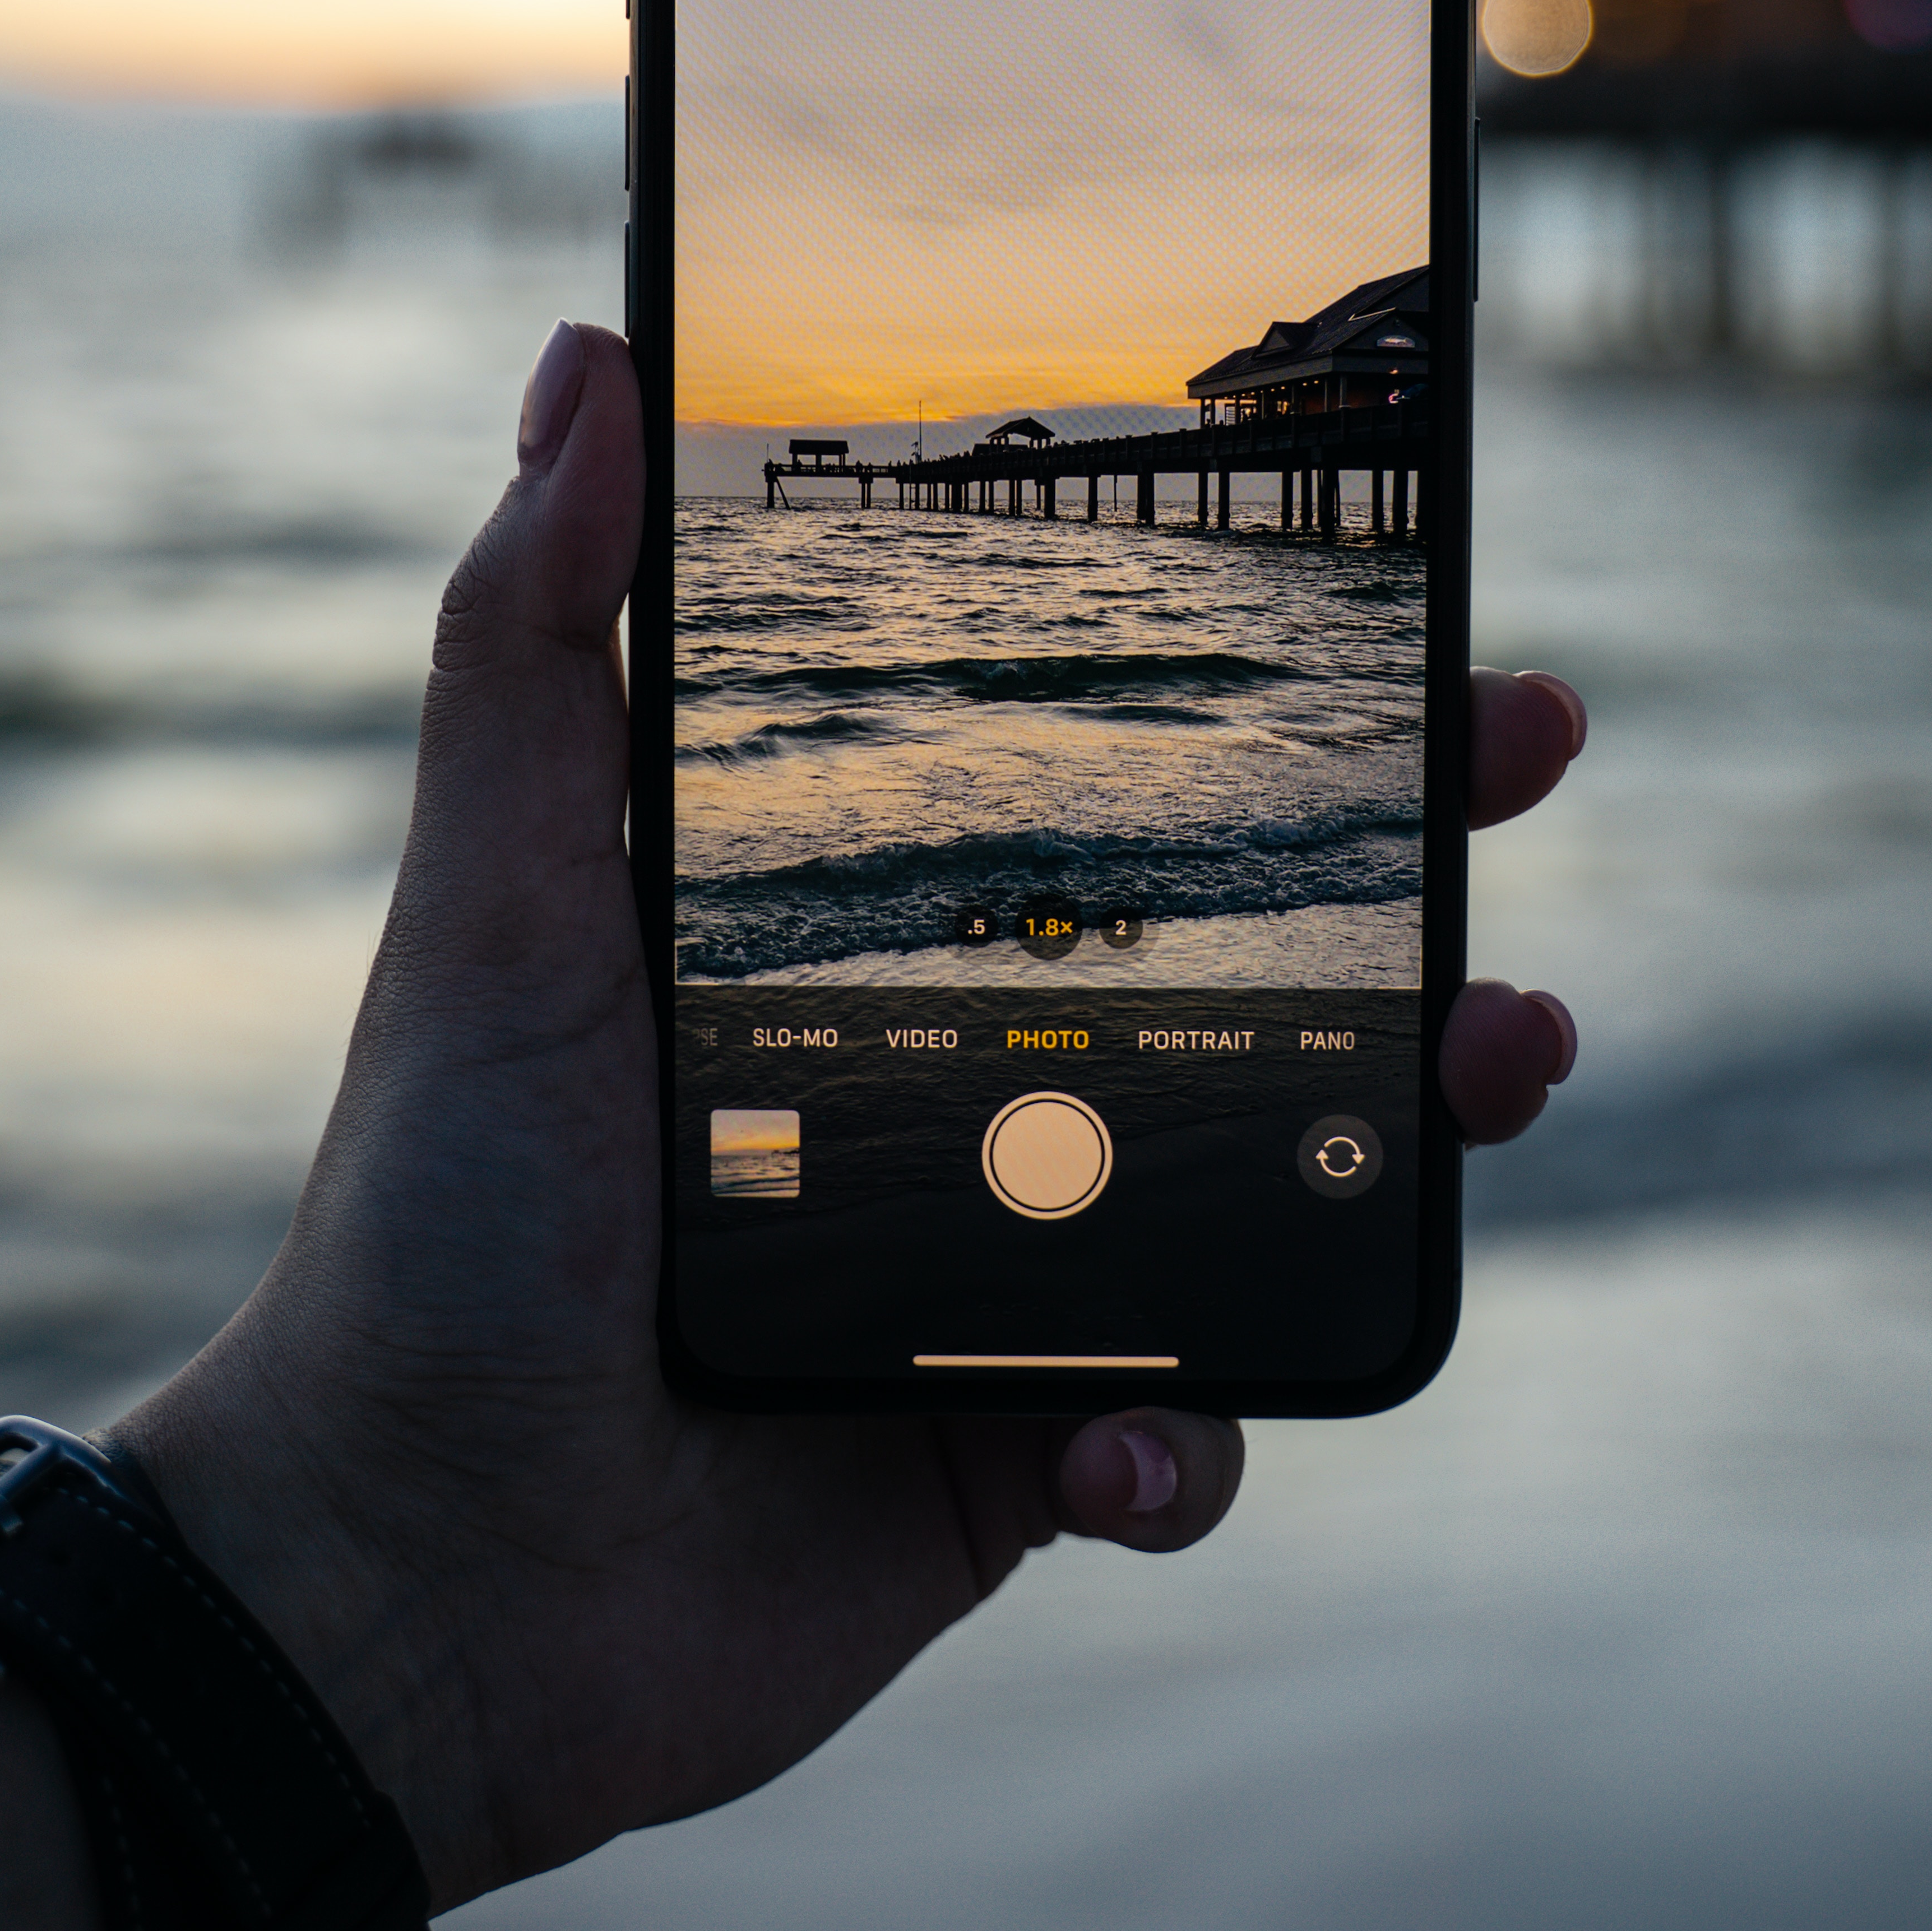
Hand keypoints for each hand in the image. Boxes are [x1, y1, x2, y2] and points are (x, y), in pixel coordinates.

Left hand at [122, 325, 1583, 1913]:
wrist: (406, 1572)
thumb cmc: (435, 1219)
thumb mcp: (490, 902)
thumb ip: (534, 642)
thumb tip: (579, 358)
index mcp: (866, 944)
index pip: (1103, 782)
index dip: (1257, 689)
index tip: (1388, 589)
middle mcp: (964, 1089)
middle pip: (1256, 952)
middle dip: (1422, 851)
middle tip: (1524, 746)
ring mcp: (1013, 1277)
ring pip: (1287, 1181)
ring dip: (1417, 1125)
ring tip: (1490, 1071)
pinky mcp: (1023, 1456)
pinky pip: (1192, 1437)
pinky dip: (1193, 1440)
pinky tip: (1125, 1443)